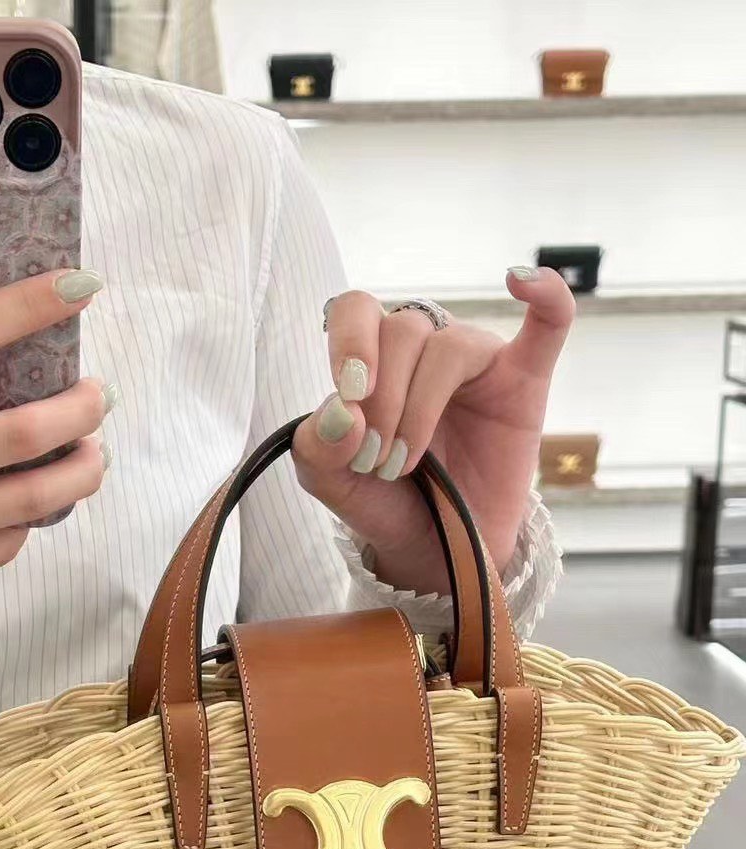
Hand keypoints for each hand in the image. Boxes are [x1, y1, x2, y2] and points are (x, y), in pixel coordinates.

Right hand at [0, 270, 109, 659]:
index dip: (27, 307)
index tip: (78, 286)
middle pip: (19, 432)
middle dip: (80, 409)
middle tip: (99, 394)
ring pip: (31, 497)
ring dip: (79, 469)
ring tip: (92, 451)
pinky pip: (5, 541)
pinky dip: (29, 516)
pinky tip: (33, 499)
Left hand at [290, 269, 575, 592]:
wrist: (436, 551)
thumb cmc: (387, 503)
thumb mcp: (333, 485)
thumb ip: (318, 449)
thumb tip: (338, 412)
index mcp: (375, 357)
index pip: (358, 311)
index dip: (350, 345)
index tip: (350, 398)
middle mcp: (425, 348)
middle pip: (402, 330)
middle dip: (382, 400)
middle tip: (377, 461)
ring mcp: (478, 362)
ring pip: (449, 347)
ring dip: (420, 408)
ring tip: (406, 463)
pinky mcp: (524, 383)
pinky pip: (547, 327)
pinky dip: (546, 297)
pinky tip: (524, 281)